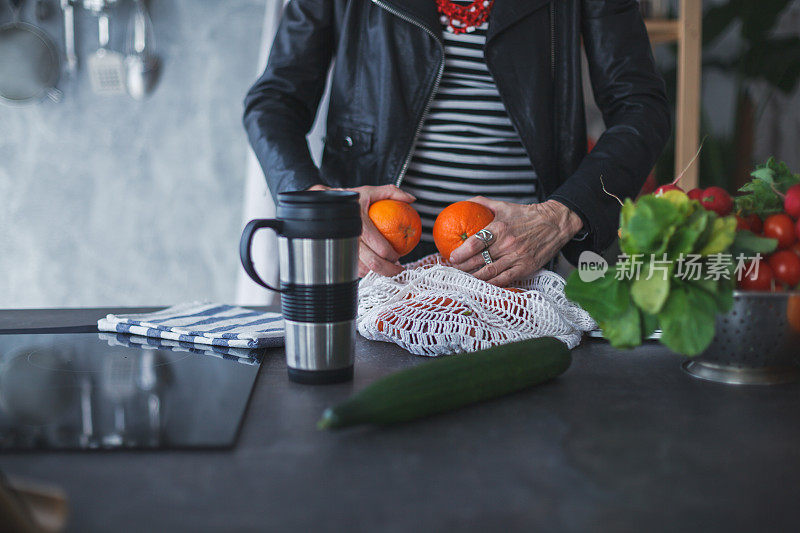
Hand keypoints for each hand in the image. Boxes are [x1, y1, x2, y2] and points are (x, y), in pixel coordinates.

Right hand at [308, 183, 414, 276]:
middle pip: (374, 264)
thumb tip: (410, 199)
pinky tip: (374, 268)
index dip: (394, 256)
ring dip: (378, 272)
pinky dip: (366, 271)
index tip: (399, 255)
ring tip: (387, 268)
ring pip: (364, 270)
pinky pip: (355, 269)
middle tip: (398, 268)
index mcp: (360, 225)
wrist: (325, 206)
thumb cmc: (349, 200)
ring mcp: (344, 249)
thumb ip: (391, 192)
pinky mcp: (340, 256)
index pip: (381, 248)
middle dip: (390, 270)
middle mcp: (351, 239)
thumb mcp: (369, 191)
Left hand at [448, 197, 583, 285]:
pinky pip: (504, 280)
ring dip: (473, 277)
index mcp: (500, 228)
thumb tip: (463, 203)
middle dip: (463, 267)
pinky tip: (481, 284)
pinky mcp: (525, 268)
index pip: (475, 242)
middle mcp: (507, 244)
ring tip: (464, 278)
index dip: (461, 252)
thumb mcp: (504, 205)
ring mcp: (517, 257)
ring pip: (490, 272)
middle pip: (479, 260)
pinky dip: (491, 284)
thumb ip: (482, 203)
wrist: (554, 223)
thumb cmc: (526, 215)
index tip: (452, 257)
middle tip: (454, 269)